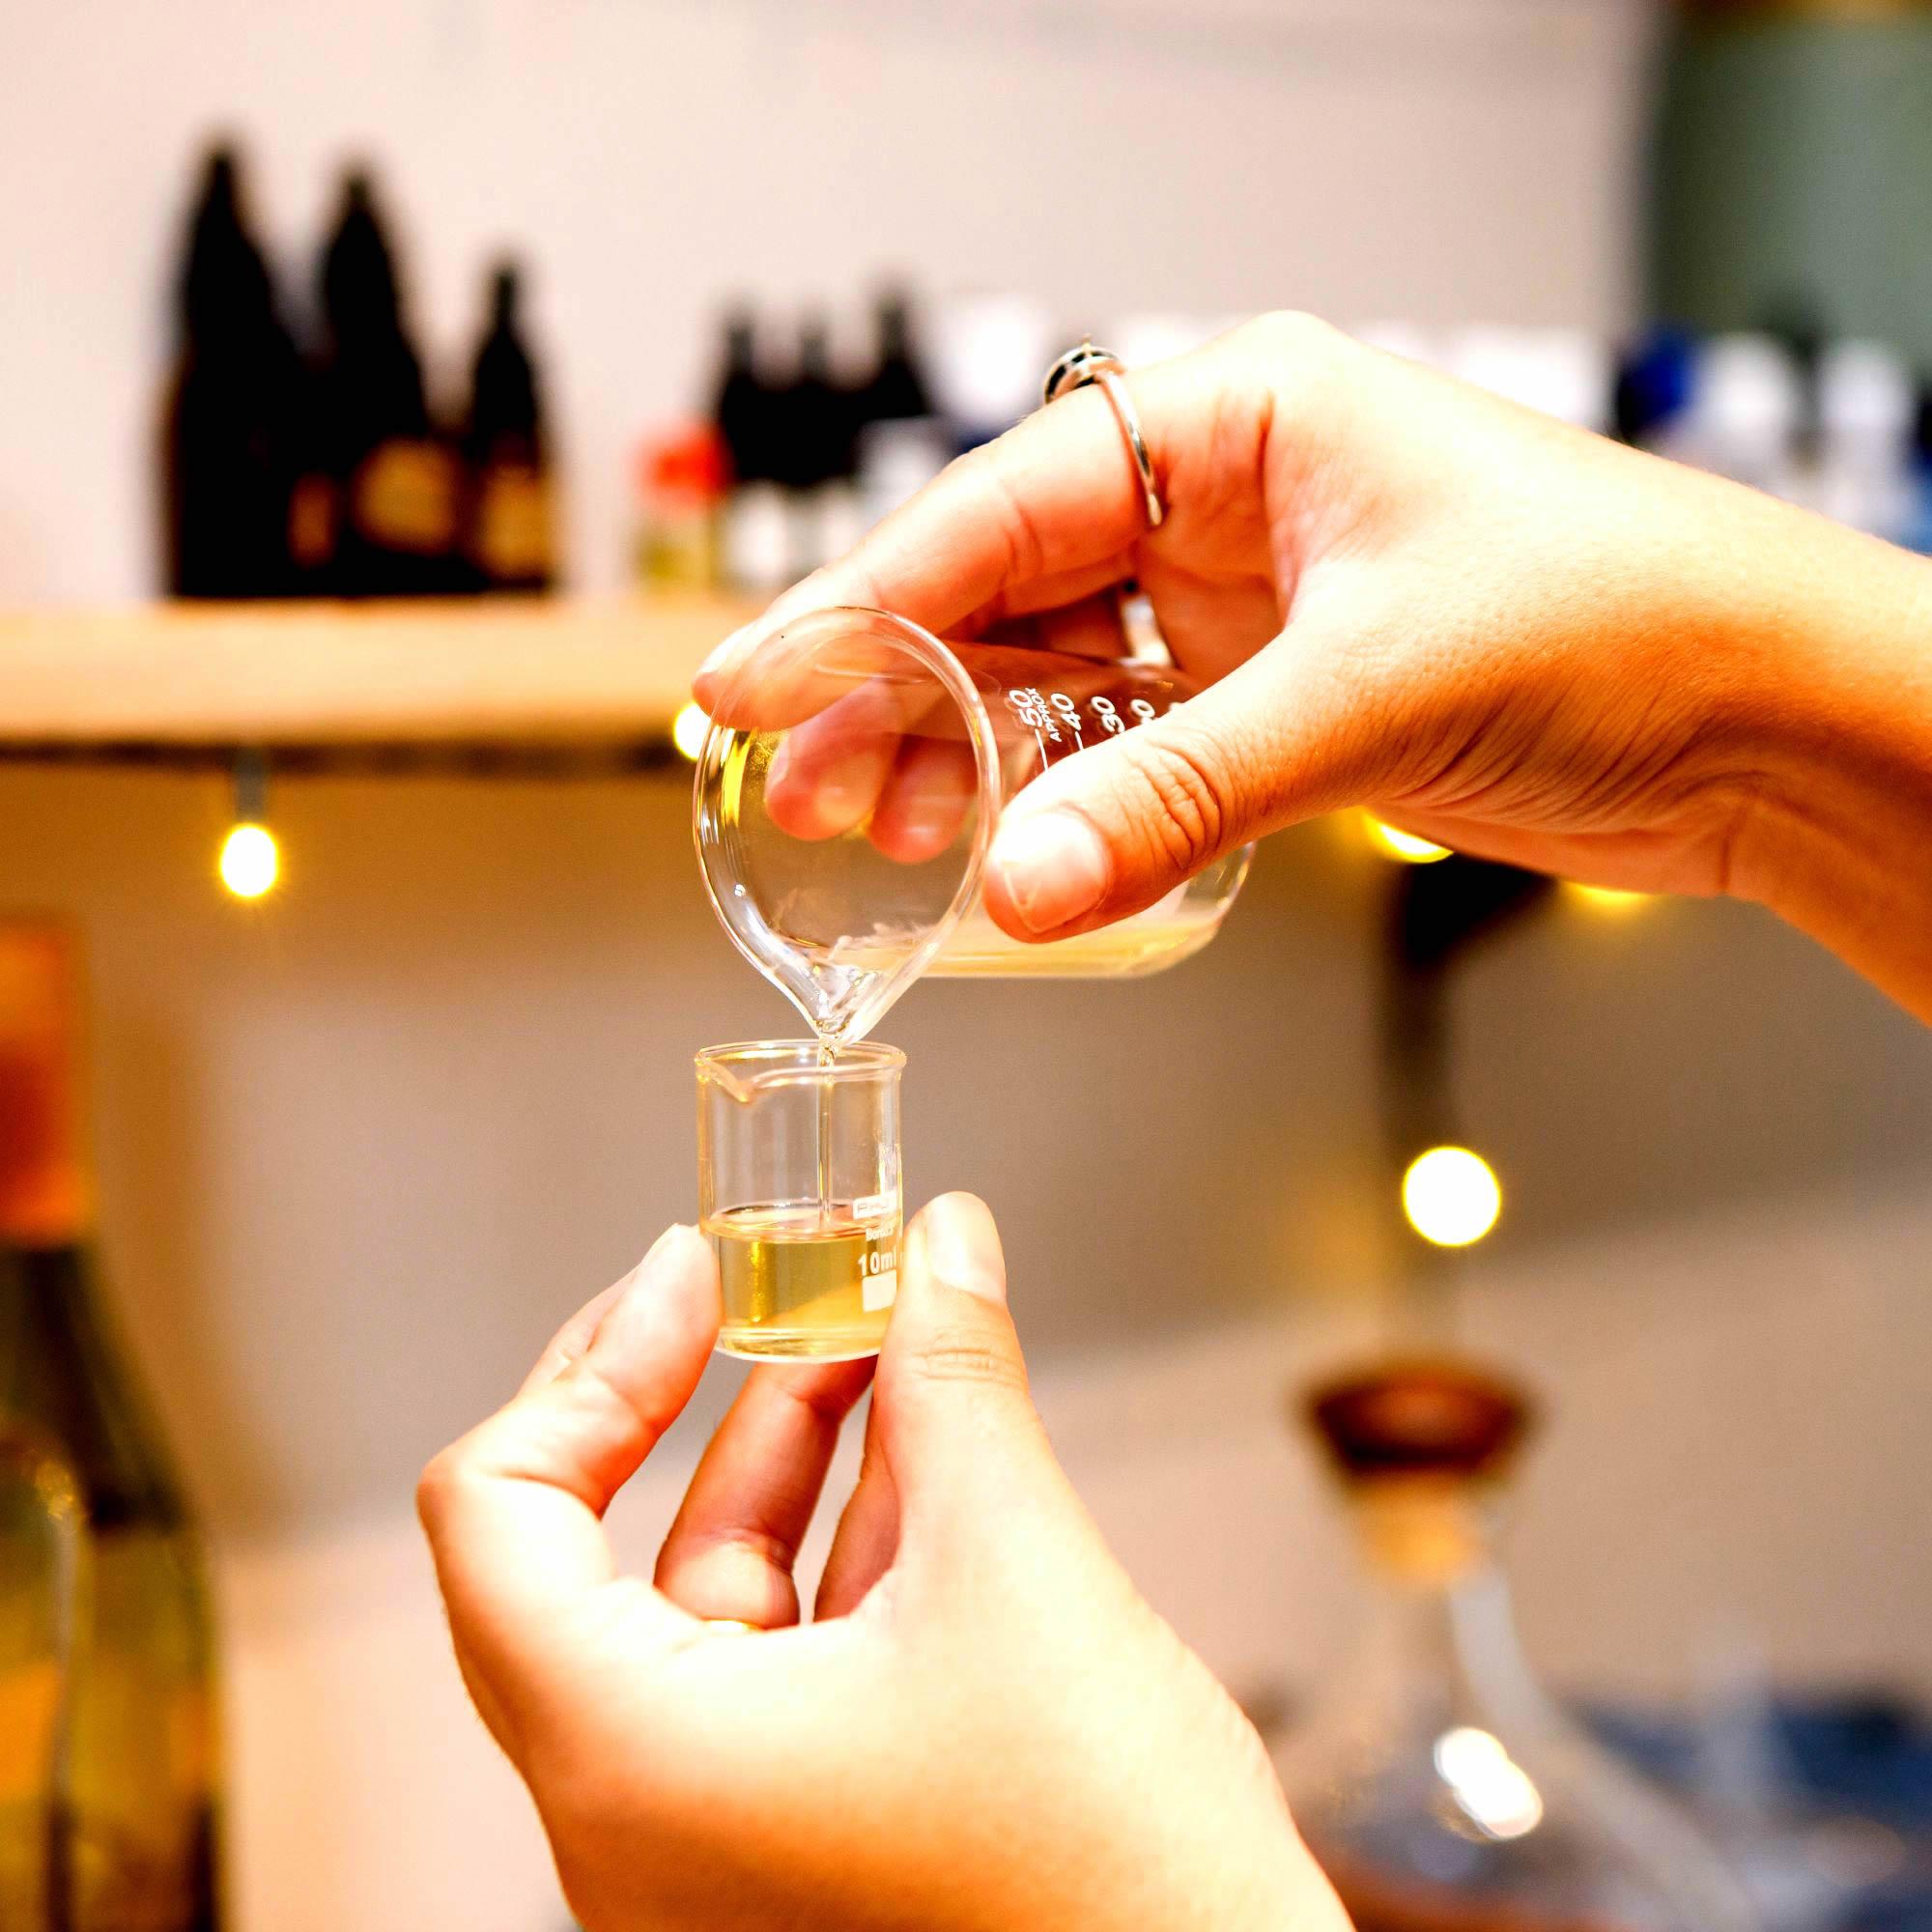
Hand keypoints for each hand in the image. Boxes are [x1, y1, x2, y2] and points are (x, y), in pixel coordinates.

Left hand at [419, 1194, 1347, 1931]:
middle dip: (701, 1401)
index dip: (590, 1366)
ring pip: (708, 1601)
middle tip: (768, 1287)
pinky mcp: (796, 1846)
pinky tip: (919, 1448)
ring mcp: (716, 1847)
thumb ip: (956, 1381)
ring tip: (881, 1342)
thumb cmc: (1110, 1881)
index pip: (495, 1518)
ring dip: (794, 1456)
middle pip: (595, 1554)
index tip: (689, 1275)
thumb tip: (942, 1240)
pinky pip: (778, 1662)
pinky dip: (840, 1545)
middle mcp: (638, 1826)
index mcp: (632, 1766)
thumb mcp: (1019, 1571)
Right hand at [696, 313, 1931, 1020]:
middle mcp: (1232, 504)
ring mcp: (1251, 610)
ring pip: (1059, 680)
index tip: (756, 676)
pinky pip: (1132, 749)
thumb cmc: (1627, 623)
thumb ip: (1181, 792)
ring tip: (878, 838)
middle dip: (897, 694)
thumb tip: (1015, 887)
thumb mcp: (1378, 693)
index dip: (866, 599)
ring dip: (970, 761)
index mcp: (1245, 420)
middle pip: (1008, 594)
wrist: (1771, 721)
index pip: (1007, 506)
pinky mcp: (1281, 705)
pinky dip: (1067, 804)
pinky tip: (1005, 852)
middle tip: (795, 784)